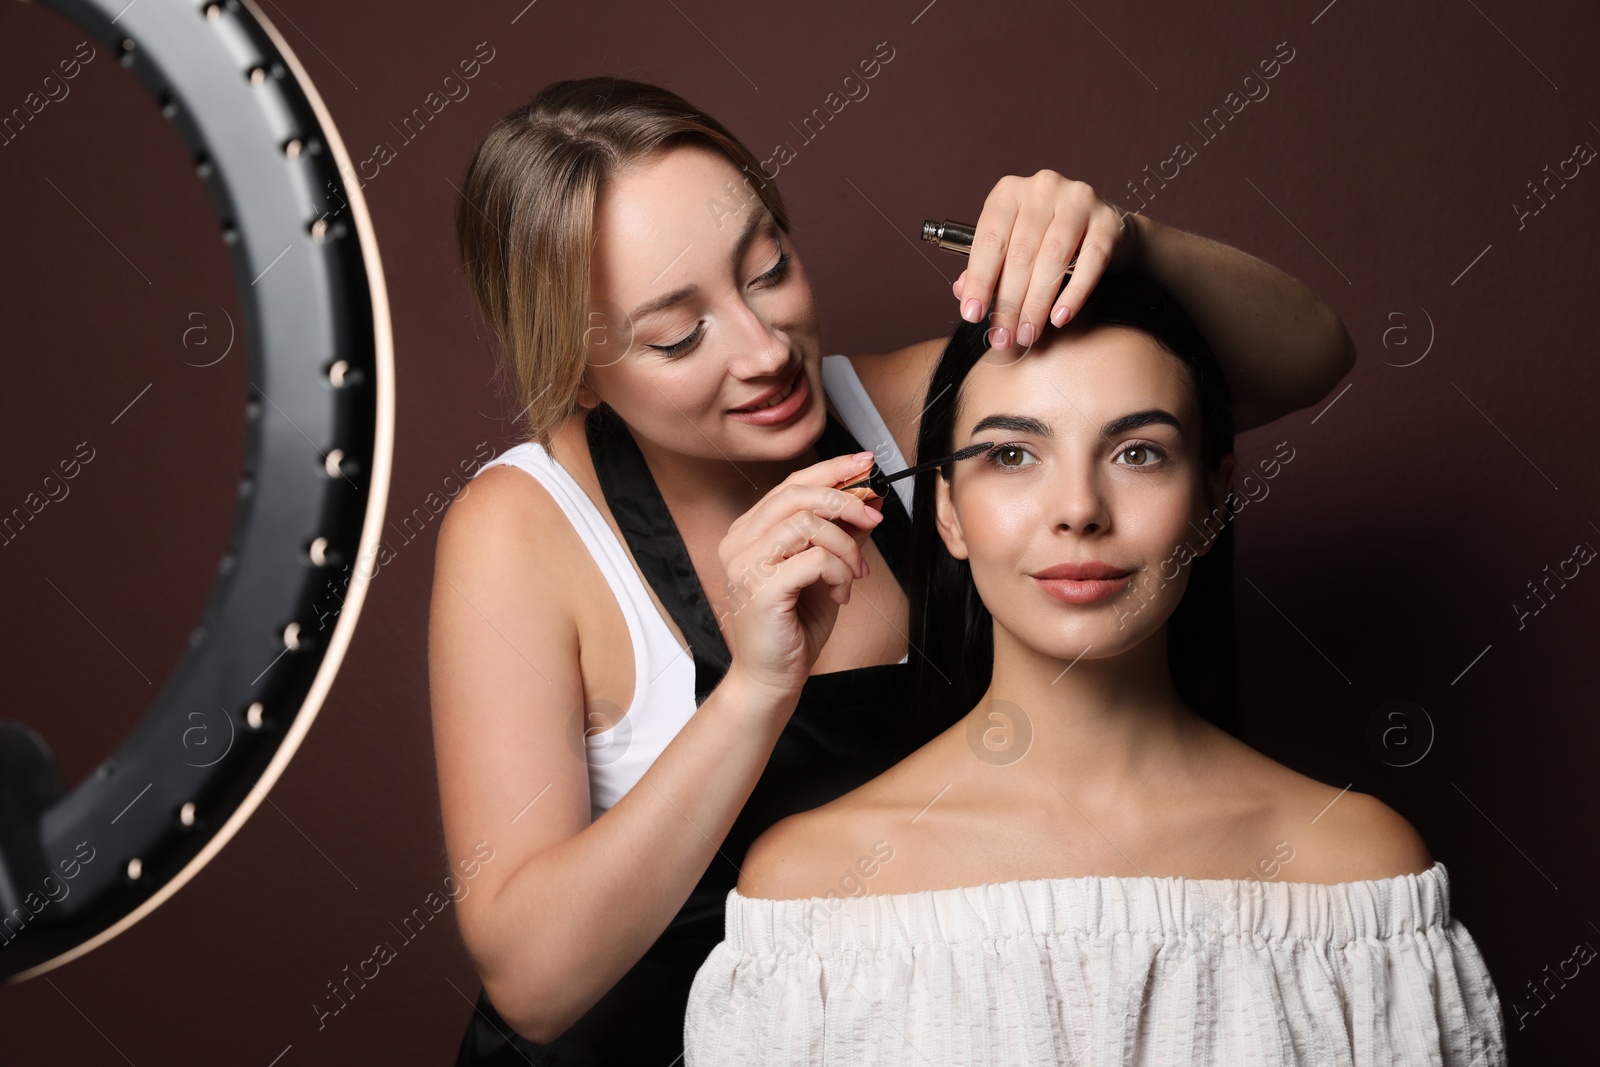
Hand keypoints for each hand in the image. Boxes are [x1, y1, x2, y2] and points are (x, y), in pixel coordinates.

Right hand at [718, 451, 884, 702]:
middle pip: (796, 494)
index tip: (866, 465)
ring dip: (844, 545)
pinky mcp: (760, 589)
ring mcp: (745, 565)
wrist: (773, 678)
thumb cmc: (795, 627)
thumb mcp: (825, 571)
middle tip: (875, 518)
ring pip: (806, 523)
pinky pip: (814, 559)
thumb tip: (868, 499)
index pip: (791, 485)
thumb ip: (840, 536)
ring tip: (854, 574)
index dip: (831, 470)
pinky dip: (838, 573)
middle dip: (845, 500)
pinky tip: (840, 595)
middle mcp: (739, 543)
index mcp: (749, 533)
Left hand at [952, 171, 1141, 350]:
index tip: (972, 315)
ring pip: (1052, 258)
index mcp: (1009, 192)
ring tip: (1028, 332)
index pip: (989, 240)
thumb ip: (986, 269)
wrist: (1104, 229)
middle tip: (1004, 336)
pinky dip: (1073, 294)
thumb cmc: (1046, 239)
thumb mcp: (1011, 248)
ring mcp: (1078, 200)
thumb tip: (962, 292)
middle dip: (1009, 302)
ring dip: (1037, 303)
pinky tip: (1059, 317)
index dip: (979, 280)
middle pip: (1020, 254)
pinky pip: (1090, 262)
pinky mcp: (1107, 220)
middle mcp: (1042, 188)